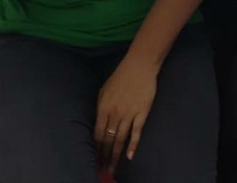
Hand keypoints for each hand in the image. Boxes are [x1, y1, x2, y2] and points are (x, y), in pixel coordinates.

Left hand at [94, 57, 157, 173]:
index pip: (97, 133)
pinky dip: (133, 145)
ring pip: (120, 139)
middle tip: (103, 169)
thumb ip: (100, 107)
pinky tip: (129, 156)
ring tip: (113, 168)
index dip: (95, 147)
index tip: (94, 158)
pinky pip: (136, 132)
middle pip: (108, 139)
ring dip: (115, 155)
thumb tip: (98, 124)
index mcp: (103, 107)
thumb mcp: (104, 90)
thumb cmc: (120, 77)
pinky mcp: (142, 113)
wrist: (139, 67)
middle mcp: (115, 113)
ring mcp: (129, 114)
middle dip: (104, 156)